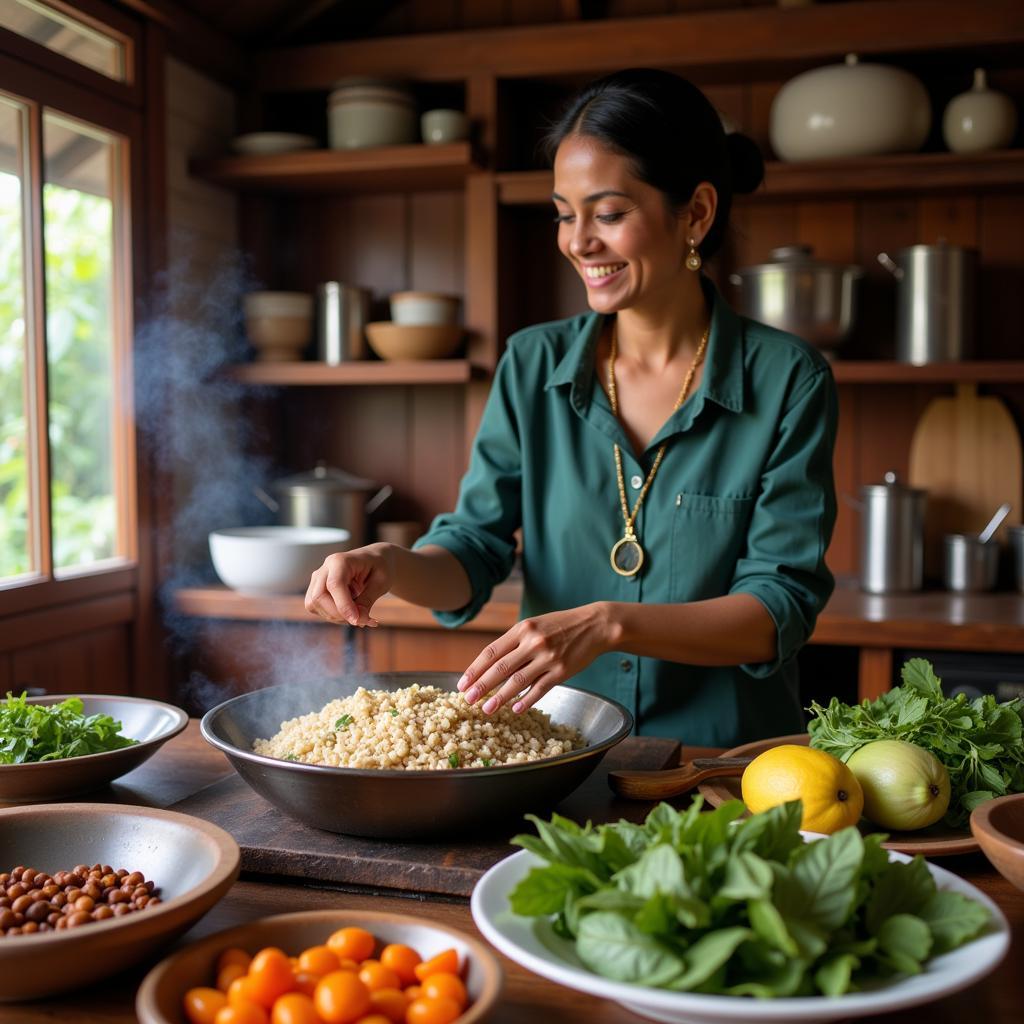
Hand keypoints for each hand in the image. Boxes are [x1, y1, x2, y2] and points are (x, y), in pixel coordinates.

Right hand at [304, 544, 391, 626]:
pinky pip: (318, 609)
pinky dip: (335, 616)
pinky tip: (351, 612)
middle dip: (339, 614)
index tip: (357, 620)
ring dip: (338, 617)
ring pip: (315, 605)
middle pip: (319, 596)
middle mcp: (325, 568)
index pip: (334, 584)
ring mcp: (317, 580)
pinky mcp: (315, 590)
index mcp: (341, 561)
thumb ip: (368, 600)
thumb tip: (358, 620)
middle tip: (362, 619)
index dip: (343, 605)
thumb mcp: (381, 582)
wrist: (373, 561)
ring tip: (360, 614)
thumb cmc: (379, 568)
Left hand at [457, 603, 613, 713]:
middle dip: (481, 686)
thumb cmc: (560, 626)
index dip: (475, 669)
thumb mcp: (534, 625)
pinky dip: (526, 700)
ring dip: (500, 697)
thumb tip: (490, 665)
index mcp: (522, 629)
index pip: (491, 652)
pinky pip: (539, 689)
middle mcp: (533, 642)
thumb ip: (514, 642)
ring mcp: (548, 657)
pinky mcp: (562, 671)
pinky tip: (516, 710)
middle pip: (500, 668)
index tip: (463, 683)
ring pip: (518, 681)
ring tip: (487, 709)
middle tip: (468, 699)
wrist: (595, 625)